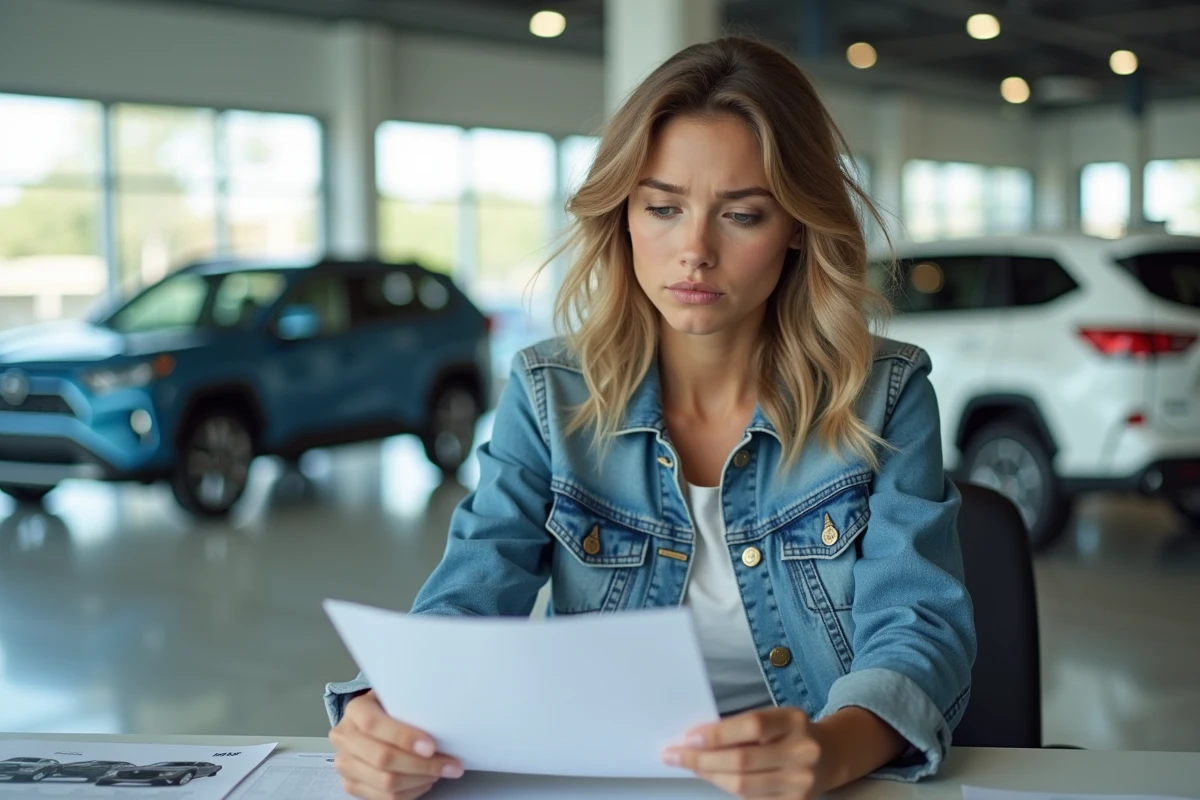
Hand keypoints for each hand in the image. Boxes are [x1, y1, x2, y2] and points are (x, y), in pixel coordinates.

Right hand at [330, 690, 463, 799]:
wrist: (366, 723)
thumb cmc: (389, 709)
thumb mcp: (396, 698)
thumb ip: (411, 707)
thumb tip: (443, 722)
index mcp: (355, 710)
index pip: (374, 724)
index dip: (403, 737)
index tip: (431, 746)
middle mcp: (344, 737)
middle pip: (382, 759)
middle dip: (422, 765)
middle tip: (450, 765)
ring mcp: (345, 764)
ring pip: (385, 782)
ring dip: (420, 780)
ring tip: (440, 772)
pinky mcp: (351, 785)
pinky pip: (385, 798)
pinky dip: (411, 792)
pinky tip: (425, 781)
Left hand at [661, 708, 822, 798]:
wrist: (829, 756)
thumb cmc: (790, 733)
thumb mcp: (773, 718)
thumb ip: (742, 727)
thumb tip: (697, 739)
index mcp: (793, 721)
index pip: (752, 726)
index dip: (717, 733)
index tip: (688, 737)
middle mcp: (802, 752)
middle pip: (742, 761)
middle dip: (702, 760)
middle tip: (675, 756)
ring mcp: (801, 782)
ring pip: (743, 785)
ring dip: (710, 776)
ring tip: (690, 767)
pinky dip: (728, 788)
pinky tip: (714, 777)